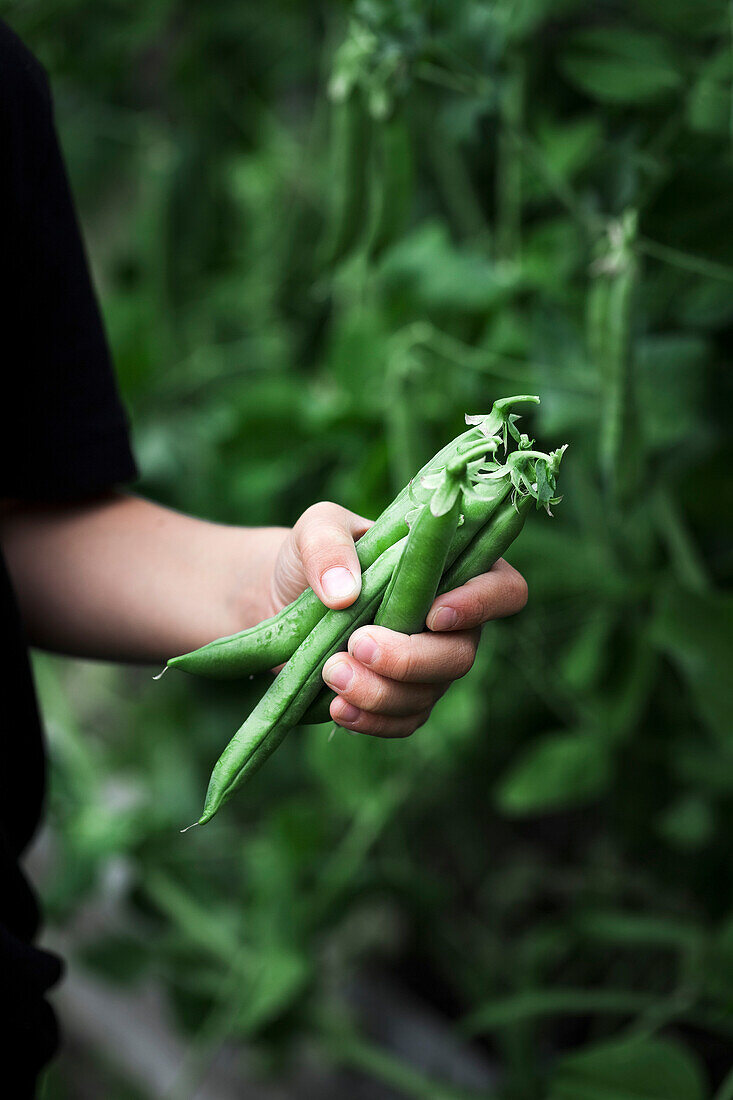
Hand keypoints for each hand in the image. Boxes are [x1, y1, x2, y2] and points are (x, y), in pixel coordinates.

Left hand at [271, 502, 527, 736]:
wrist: (284, 599)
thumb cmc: (318, 556)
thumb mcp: (316, 529)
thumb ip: (328, 546)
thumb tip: (343, 593)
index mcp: (451, 568)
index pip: (502, 588)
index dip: (481, 604)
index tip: (433, 613)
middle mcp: (452, 622)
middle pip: (461, 654)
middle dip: (409, 658)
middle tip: (357, 644)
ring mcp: (429, 666)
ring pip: (428, 693)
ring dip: (380, 691)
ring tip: (331, 671)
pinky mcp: (401, 699)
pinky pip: (404, 721)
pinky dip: (371, 719)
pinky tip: (338, 707)